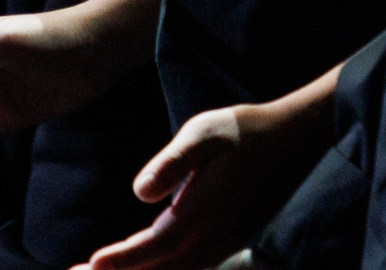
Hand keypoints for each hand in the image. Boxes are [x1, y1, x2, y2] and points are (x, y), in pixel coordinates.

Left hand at [77, 102, 324, 269]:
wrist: (294, 140)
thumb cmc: (244, 130)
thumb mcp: (206, 132)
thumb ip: (173, 162)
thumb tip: (139, 191)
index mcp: (202, 215)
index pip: (153, 248)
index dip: (122, 262)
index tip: (91, 267)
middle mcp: (212, 240)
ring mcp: (221, 246)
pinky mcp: (225, 243)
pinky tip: (143, 266)